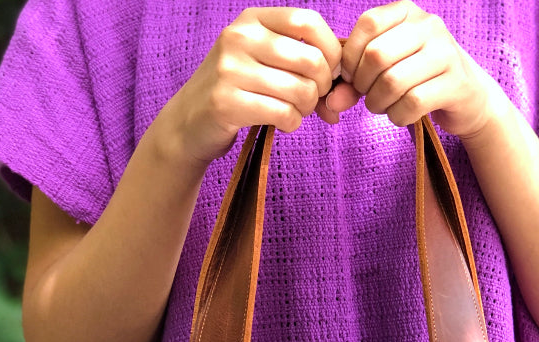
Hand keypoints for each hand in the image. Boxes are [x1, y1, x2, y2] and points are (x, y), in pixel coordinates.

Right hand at [161, 7, 341, 164]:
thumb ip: (302, 58)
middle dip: (322, 86)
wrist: (189, 122)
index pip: (308, 23)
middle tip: (313, 99)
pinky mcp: (227, 103)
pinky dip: (292, 123)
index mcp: (252, 20)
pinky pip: (284, 114)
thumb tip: (349, 70)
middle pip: (311, 60)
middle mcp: (239, 38)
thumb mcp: (263, 61)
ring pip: (300, 90)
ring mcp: (230, 70)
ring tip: (295, 111)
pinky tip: (284, 123)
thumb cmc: (237, 91)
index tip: (329, 72)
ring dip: (306, 108)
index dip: (331, 50)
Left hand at [330, 0, 501, 138]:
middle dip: (364, 85)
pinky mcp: (455, 83)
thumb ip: (354, 82)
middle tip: (369, 96)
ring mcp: (445, 53)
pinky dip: (398, 116)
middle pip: (377, 55)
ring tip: (384, 106)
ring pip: (393, 81)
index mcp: (408, 12)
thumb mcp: (385, 70)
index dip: (351, 56)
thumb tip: (330, 102)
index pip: (368, 24)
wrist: (467, 96)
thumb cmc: (417, 79)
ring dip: (379, 104)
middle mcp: (429, 26)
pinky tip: (401, 114)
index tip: (353, 77)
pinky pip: (413, 103)